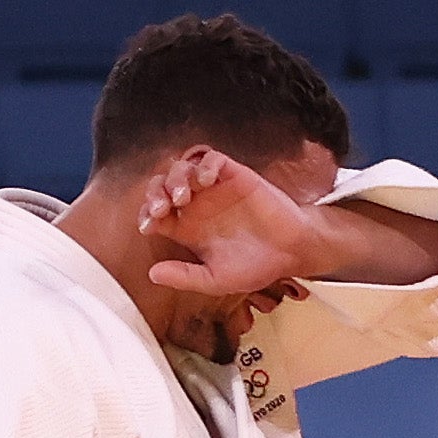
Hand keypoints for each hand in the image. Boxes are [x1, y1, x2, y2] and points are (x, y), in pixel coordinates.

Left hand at [129, 146, 343, 327]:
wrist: (292, 253)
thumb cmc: (255, 266)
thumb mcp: (216, 279)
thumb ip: (185, 276)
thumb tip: (152, 274)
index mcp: (187, 228)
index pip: (154, 213)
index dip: (146, 215)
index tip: (148, 226)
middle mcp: (197, 206)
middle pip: (162, 186)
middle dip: (155, 193)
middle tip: (161, 209)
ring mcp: (215, 189)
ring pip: (182, 169)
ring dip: (176, 178)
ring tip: (183, 197)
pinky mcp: (235, 176)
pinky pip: (212, 158)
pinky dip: (205, 164)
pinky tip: (207, 179)